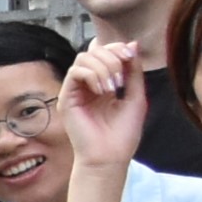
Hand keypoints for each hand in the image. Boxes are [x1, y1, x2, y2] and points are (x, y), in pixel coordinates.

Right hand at [61, 38, 152, 166]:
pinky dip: (92, 76)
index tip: (130, 57)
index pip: (104, 52)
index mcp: (103, 83)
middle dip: (111, 56)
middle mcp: (87, 85)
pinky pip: (75, 73)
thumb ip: (133, 71)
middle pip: (93, 51)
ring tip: (113, 87)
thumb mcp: (135, 95)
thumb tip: (131, 44)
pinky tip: (102, 91)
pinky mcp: (66, 99)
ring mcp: (75, 91)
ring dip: (103, 66)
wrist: (110, 156)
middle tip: (122, 76)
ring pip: (83, 58)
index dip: (116, 48)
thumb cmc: (123, 133)